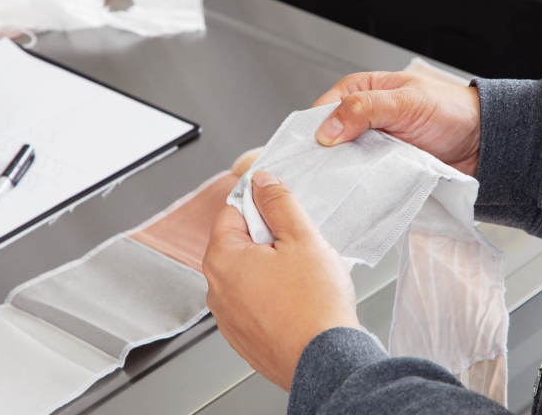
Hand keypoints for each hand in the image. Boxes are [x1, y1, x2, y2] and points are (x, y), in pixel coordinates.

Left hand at [203, 171, 358, 390]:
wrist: (325, 360)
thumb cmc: (314, 305)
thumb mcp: (302, 237)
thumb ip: (279, 202)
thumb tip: (262, 181)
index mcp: (222, 258)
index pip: (232, 211)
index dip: (261, 205)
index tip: (282, 211)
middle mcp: (216, 290)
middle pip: (239, 243)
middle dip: (269, 239)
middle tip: (299, 248)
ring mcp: (228, 318)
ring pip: (248, 274)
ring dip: (271, 269)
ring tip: (302, 279)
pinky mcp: (243, 338)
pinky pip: (254, 303)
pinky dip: (273, 297)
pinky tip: (298, 301)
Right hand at [313, 72, 480, 176]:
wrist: (482, 143)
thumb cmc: (450, 111)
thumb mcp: (405, 102)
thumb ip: (365, 109)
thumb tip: (328, 128)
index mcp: (360, 91)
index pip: (322, 110)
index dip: (314, 130)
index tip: (312, 151)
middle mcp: (361, 119)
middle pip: (328, 140)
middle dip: (324, 157)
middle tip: (320, 175)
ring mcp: (371, 145)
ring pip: (342, 162)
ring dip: (341, 173)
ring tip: (336, 186)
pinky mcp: (382, 168)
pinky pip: (362, 178)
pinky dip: (359, 184)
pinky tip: (356, 191)